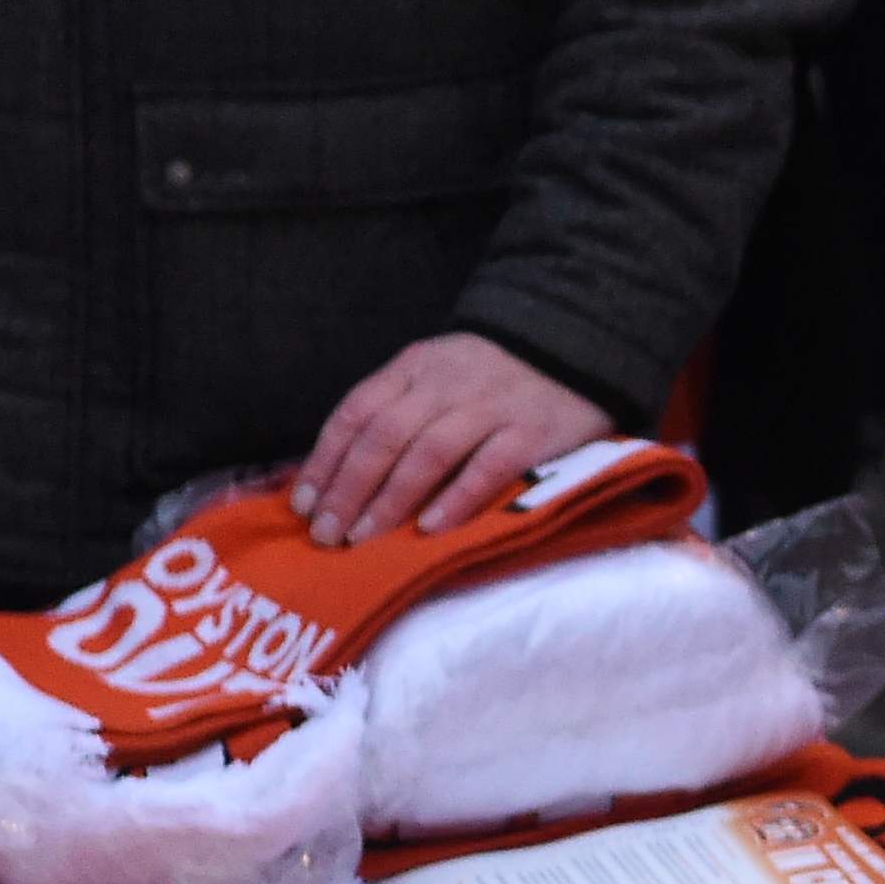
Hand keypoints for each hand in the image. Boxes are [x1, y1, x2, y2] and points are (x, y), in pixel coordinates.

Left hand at [294, 334, 609, 547]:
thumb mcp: (437, 373)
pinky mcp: (533, 431)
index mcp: (416, 366)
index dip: (326, 460)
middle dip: (349, 489)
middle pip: (385, 435)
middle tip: (328, 535)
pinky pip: (488, 467)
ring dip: (390, 500)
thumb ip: (396, 409)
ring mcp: (492, 406)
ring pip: (429, 452)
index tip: (305, 506)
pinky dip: (456, 498)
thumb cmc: (494, 376)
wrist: (579, 344)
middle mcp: (448, 382)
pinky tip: (430, 528)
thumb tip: (337, 474)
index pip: (357, 412)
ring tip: (366, 538)